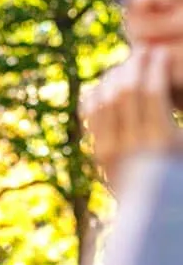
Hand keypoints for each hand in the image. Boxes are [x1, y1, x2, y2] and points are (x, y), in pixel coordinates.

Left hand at [79, 46, 182, 187]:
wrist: (156, 212)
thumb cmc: (181, 172)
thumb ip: (178, 114)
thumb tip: (174, 83)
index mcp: (161, 141)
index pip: (150, 90)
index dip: (154, 65)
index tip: (161, 53)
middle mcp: (132, 145)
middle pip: (124, 90)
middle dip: (134, 65)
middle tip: (143, 53)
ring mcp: (109, 151)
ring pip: (103, 99)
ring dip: (114, 76)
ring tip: (127, 66)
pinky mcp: (97, 155)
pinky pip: (90, 114)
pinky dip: (97, 93)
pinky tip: (109, 84)